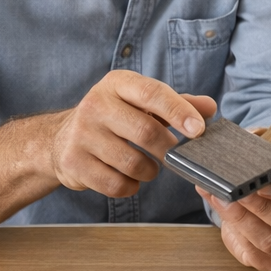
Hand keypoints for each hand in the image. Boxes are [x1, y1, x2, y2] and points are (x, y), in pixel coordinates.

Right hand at [49, 70, 215, 196]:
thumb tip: (210, 108)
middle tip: (174, 156)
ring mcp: (81, 134)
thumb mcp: (142, 103)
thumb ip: (177, 104)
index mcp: (117, 84)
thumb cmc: (114, 118)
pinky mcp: (73, 162)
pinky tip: (129, 177)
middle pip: (146, 131)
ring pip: (132, 163)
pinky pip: (116, 184)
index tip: (198, 129)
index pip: (152, 93)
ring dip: (150, 171)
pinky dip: (131, 186)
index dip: (178, 111)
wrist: (60, 138)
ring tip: (149, 166)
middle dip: (168, 149)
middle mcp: (96, 104)